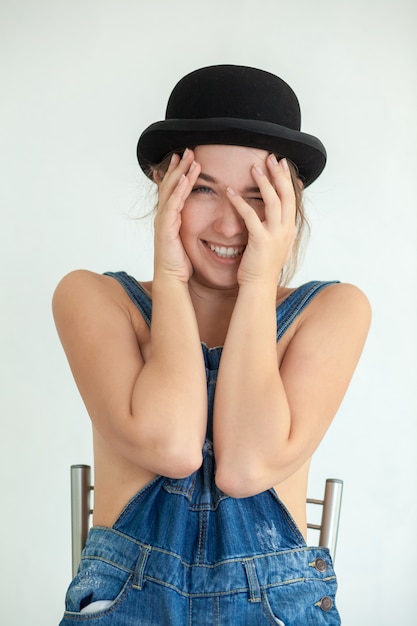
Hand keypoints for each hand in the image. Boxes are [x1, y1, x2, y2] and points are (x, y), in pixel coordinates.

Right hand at [153, 149, 200, 282]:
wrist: (172, 279)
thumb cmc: (181, 263)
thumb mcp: (188, 240)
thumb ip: (192, 226)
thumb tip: (205, 220)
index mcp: (170, 217)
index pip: (173, 190)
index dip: (178, 173)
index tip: (186, 158)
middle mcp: (164, 216)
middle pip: (169, 185)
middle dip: (178, 167)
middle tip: (187, 150)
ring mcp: (163, 221)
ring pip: (170, 191)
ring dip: (179, 173)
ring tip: (188, 158)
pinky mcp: (166, 229)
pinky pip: (172, 206)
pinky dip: (178, 192)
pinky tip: (184, 180)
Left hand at [227, 155, 295, 287]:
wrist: (258, 288)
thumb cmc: (260, 268)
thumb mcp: (273, 245)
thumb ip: (274, 228)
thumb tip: (273, 216)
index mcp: (289, 229)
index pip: (291, 198)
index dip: (286, 179)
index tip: (280, 164)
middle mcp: (286, 230)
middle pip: (287, 194)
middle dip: (279, 174)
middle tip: (271, 157)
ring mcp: (276, 235)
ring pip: (273, 201)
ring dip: (264, 182)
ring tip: (254, 168)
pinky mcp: (261, 241)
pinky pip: (251, 216)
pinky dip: (240, 202)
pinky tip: (230, 193)